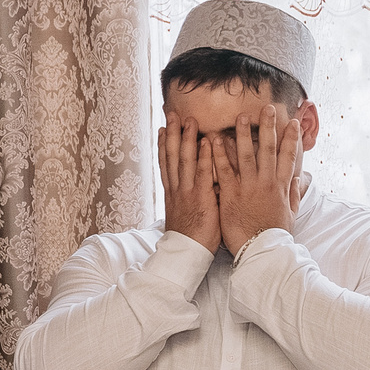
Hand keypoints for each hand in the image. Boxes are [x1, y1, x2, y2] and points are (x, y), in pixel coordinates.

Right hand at [158, 123, 219, 250]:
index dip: (164, 145)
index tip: (163, 128)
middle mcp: (177, 189)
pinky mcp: (201, 199)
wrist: (186, 255)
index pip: (167, 164)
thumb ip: (191, 197)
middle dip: (172, 134)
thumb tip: (200, 187)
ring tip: (188, 120)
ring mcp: (187, 193)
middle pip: (172, 156)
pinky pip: (203, 174)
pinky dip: (204, 157)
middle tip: (171, 114)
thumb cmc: (191, 239)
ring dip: (187, 139)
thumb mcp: (186, 215)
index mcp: (173, 193)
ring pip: (185, 161)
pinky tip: (206, 142)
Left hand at [216, 104, 298, 250]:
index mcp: (281, 187)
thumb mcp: (290, 214)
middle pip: (268, 149)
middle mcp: (266, 183)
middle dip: (269, 127)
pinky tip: (215, 140)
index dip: (291, 138)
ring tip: (241, 116)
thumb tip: (297, 179)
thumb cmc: (274, 235)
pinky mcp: (231, 195)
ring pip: (247, 155)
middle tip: (267, 109)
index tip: (292, 122)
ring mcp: (249, 188)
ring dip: (244, 134)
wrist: (261, 252)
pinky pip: (224, 171)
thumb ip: (293, 194)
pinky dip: (220, 155)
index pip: (288, 157)